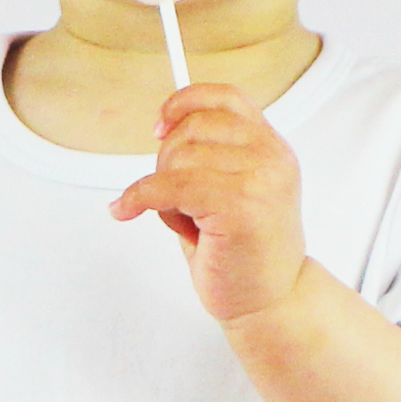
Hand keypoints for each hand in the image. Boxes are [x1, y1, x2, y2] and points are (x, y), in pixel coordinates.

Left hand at [109, 83, 306, 323]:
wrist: (274, 305)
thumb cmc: (247, 254)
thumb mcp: (236, 189)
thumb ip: (213, 155)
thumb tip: (166, 127)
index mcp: (273, 147)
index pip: (226, 97)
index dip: (186, 102)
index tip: (161, 124)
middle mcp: (272, 157)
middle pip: (193, 127)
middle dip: (168, 160)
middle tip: (174, 198)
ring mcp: (259, 179)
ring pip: (178, 158)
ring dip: (164, 189)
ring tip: (188, 219)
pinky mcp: (239, 205)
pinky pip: (167, 187)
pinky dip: (138, 197)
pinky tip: (126, 210)